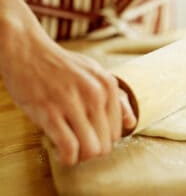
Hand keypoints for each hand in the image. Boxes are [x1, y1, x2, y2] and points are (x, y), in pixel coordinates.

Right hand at [0, 29, 135, 165]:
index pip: (117, 131)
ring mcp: (73, 103)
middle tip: (79, 141)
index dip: (104, 138)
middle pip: (106, 143)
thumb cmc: (64, 67)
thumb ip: (116, 98)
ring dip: (81, 156)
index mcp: (107, 85)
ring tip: (71, 146)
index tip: (90, 134)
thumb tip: (131, 123)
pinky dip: (67, 158)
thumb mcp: (95, 74)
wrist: (29, 52)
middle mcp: (94, 94)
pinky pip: (69, 149)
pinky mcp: (51, 113)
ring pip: (91, 150)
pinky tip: (60, 151)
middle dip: (93, 149)